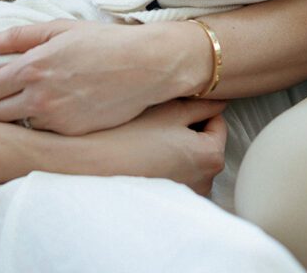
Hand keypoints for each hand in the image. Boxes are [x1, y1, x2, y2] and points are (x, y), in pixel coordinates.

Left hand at [0, 19, 207, 134]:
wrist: (144, 66)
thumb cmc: (104, 42)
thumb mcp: (60, 29)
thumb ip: (17, 36)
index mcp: (32, 67)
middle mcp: (38, 98)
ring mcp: (54, 120)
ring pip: (16, 127)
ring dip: (13, 118)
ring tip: (24, 104)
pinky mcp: (70, 134)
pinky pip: (43, 134)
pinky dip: (41, 125)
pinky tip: (51, 111)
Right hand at [68, 98, 227, 195]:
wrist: (86, 167)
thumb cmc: (128, 136)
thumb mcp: (170, 109)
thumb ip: (203, 105)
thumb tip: (220, 102)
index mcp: (210, 157)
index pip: (217, 123)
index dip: (196, 108)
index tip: (175, 104)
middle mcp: (204, 183)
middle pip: (203, 144)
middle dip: (187, 130)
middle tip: (159, 120)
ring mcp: (185, 198)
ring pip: (188, 161)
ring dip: (175, 148)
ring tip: (147, 138)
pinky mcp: (165, 206)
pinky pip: (173, 178)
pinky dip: (163, 166)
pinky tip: (142, 156)